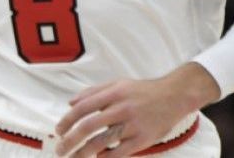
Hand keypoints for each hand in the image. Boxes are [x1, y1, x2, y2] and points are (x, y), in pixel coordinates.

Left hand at [53, 63, 218, 156]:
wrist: (174, 96)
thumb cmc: (143, 91)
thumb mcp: (118, 84)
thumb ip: (94, 91)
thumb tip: (71, 103)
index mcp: (114, 93)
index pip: (83, 107)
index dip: (68, 120)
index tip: (59, 131)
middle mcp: (122, 108)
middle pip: (89, 126)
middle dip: (70, 140)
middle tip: (60, 149)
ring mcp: (133, 125)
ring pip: (102, 142)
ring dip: (83, 153)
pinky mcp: (142, 139)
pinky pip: (119, 152)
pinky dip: (104, 157)